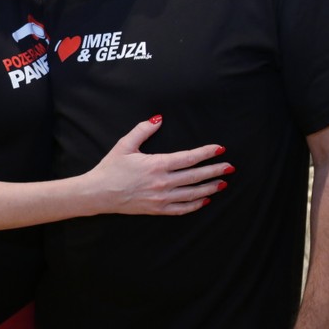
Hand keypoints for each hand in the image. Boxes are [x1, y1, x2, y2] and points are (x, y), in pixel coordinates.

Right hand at [91, 116, 231, 214]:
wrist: (98, 193)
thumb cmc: (110, 168)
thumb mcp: (124, 145)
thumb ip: (143, 130)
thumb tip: (159, 118)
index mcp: (156, 164)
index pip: (189, 158)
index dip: (207, 153)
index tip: (220, 149)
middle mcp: (162, 182)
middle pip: (196, 176)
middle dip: (215, 171)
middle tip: (230, 167)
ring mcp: (161, 198)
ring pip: (192, 194)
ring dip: (209, 188)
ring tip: (222, 183)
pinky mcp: (157, 210)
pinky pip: (182, 209)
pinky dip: (195, 205)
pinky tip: (204, 200)